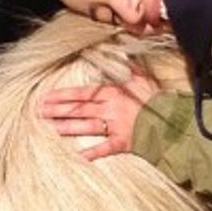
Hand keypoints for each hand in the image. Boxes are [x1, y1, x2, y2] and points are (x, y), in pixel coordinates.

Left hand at [38, 65, 161, 160]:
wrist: (172, 118)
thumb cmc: (157, 97)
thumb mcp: (142, 78)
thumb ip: (129, 67)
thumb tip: (120, 53)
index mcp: (112, 92)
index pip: (81, 93)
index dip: (62, 96)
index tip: (46, 97)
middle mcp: (109, 108)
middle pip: (78, 109)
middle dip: (58, 111)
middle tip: (39, 112)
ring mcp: (115, 126)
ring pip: (86, 126)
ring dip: (67, 128)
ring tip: (50, 129)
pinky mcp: (123, 142)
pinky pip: (104, 148)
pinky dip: (92, 153)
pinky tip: (78, 157)